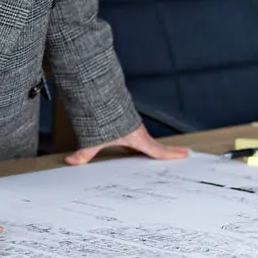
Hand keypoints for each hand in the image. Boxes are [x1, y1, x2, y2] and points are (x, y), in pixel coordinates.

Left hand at [65, 124, 189, 165]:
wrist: (100, 94)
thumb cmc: (102, 117)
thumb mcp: (94, 139)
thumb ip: (83, 153)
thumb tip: (71, 163)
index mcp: (137, 139)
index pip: (157, 151)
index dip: (171, 154)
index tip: (185, 154)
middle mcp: (138, 132)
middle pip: (156, 146)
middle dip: (168, 151)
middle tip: (184, 154)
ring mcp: (133, 126)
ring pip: (146, 140)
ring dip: (154, 146)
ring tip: (161, 154)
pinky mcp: (126, 121)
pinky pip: (136, 135)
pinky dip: (140, 141)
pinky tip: (134, 147)